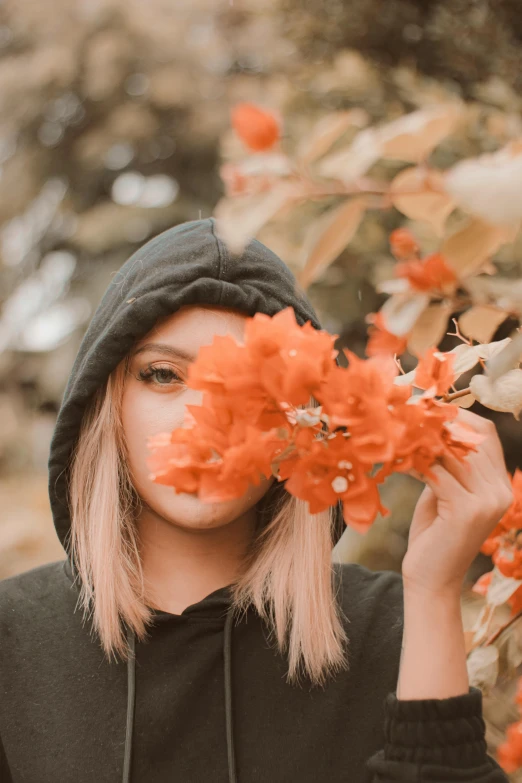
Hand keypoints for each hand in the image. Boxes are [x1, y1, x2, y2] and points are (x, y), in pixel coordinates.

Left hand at [402, 408, 512, 595]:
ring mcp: (487, 502)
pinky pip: (437, 473)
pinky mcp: (467, 511)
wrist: (430, 581)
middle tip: (405, 413)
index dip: (457, 417)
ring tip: (396, 432)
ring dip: (422, 441)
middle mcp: (500, 492)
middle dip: (437, 424)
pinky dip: (414, 462)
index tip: (426, 407)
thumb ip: (445, 464)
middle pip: (470, 440)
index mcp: (500, 485)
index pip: (486, 435)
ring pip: (453, 454)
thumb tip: (428, 427)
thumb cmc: (433, 535)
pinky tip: (396, 460)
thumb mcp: (444, 492)